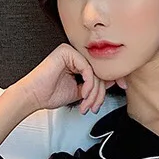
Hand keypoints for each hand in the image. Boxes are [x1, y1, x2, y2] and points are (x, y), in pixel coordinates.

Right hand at [12, 43, 126, 114]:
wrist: (35, 96)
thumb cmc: (52, 94)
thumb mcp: (81, 92)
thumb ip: (95, 85)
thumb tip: (112, 80)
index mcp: (78, 62)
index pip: (100, 69)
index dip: (113, 78)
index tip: (124, 86)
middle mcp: (75, 55)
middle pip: (99, 71)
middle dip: (100, 93)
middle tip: (93, 107)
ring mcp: (71, 52)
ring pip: (95, 71)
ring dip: (94, 93)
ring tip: (86, 104)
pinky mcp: (66, 52)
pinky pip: (88, 69)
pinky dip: (89, 84)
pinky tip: (83, 94)